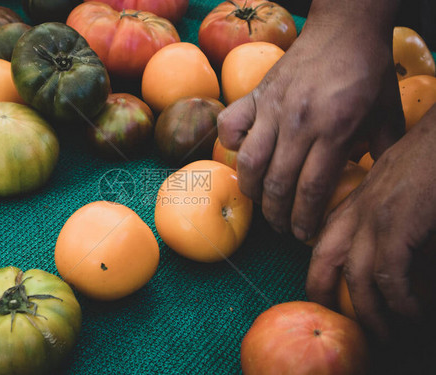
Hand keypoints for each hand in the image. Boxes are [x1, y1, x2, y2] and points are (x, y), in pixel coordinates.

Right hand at [217, 1, 403, 240]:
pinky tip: (241, 153)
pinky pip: (229, 125)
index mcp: (334, 128)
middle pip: (277, 182)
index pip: (311, 188)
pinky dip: (229, 144)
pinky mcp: (256, 94)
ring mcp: (272, 107)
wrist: (343, 28)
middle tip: (281, 227)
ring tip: (260, 201)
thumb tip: (370, 186)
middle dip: (277, 214)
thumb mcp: (386, 113)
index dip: (304, 218)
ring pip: (249, 162)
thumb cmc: (365, 71)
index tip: (302, 233)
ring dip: (251, 190)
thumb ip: (381, 150)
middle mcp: (298, 121)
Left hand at [306, 104, 435, 341]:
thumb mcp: (397, 190)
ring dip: (369, 311)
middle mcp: (356, 211)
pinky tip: (410, 310)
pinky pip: (390, 275)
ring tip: (383, 332)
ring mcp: (375, 217)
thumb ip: (385, 218)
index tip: (326, 297)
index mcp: (354, 203)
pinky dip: (400, 300)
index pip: (323, 243)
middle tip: (335, 322)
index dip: (320, 273)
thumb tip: (389, 255)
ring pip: (356, 276)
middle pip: (323, 261)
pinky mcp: (398, 224)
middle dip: (323, 295)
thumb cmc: (428, 161)